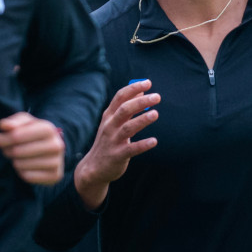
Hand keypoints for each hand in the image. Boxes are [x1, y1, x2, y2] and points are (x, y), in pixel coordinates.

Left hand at [0, 112, 66, 185]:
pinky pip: (27, 177)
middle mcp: (56, 145)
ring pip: (21, 165)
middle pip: (17, 151)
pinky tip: (25, 166)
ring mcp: (57, 162)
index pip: (16, 136)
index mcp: (48, 129)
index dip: (1, 139)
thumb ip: (12, 122)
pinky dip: (21, 172)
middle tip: (6, 149)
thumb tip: (3, 125)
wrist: (51, 147)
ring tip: (16, 156)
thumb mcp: (24, 122)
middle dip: (7, 150)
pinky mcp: (55, 176)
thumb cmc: (32, 132)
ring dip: (14, 161)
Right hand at [73, 80, 159, 209]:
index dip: (134, 88)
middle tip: (157, 97)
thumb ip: (126, 107)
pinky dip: (142, 145)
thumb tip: (141, 91)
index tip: (148, 83)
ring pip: (128, 128)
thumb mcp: (113, 123)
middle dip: (140, 102)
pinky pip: (131, 149)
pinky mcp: (118, 156)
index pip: (120, 97)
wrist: (94, 168)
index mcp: (108, 116)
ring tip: (155, 114)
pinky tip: (154, 141)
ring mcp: (113, 141)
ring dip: (142, 120)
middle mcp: (109, 126)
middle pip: (124, 109)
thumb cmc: (108, 141)